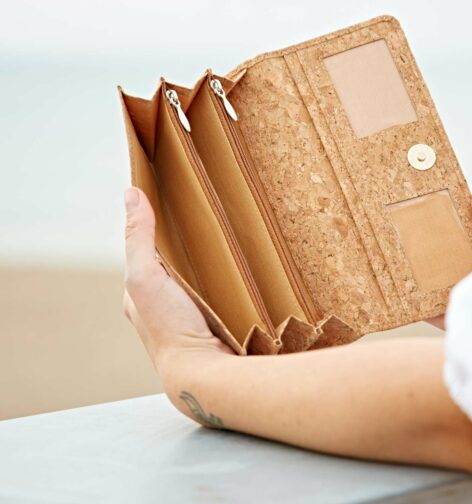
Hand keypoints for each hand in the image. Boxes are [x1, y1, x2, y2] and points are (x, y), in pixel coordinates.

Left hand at [123, 188, 230, 383]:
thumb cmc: (170, 328)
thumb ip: (138, 238)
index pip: (149, 249)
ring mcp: (191, 310)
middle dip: (191, 242)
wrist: (206, 372)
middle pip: (177, 260)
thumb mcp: (145, 276)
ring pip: (201, 273)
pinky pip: (221, 287)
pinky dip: (229, 275)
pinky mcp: (217, 316)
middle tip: (213, 216)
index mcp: (141, 291)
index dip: (160, 225)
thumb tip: (131, 194)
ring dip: (213, 259)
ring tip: (233, 234)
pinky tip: (243, 264)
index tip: (179, 200)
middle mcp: (163, 301)